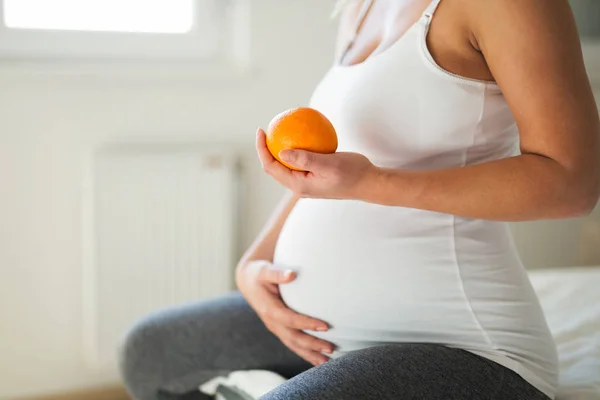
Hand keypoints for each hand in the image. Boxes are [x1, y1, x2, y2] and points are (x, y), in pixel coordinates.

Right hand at [236, 260, 333, 365]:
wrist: (248, 281)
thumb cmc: (259, 274)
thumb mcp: (265, 270)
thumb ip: (277, 273)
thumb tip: (291, 274)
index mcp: (269, 309)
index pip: (290, 319)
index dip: (307, 324)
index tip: (325, 326)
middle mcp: (272, 322)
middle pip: (293, 338)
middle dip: (312, 345)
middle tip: (331, 348)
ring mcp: (275, 327)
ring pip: (292, 345)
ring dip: (310, 354)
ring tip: (327, 361)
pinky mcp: (279, 329)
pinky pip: (292, 344)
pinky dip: (305, 353)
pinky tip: (317, 359)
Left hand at [256, 128, 377, 199]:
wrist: (369, 184)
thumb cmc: (353, 173)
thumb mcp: (329, 164)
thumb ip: (305, 159)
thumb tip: (281, 152)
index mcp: (299, 185)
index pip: (272, 167)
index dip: (262, 149)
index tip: (261, 130)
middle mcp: (300, 186)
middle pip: (275, 168)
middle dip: (266, 149)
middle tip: (267, 129)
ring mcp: (307, 183)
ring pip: (286, 165)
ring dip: (279, 149)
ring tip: (279, 131)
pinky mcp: (315, 177)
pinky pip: (300, 162)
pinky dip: (297, 149)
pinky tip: (301, 135)